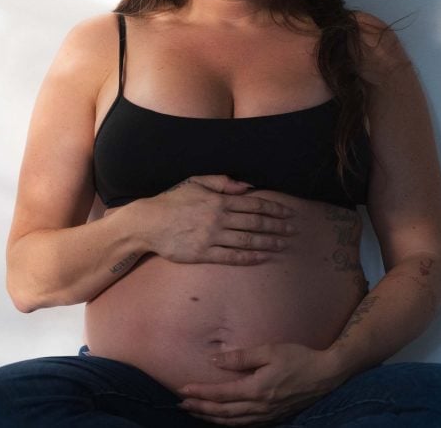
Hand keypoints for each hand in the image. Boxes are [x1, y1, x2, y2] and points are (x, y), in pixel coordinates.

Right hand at [143, 175, 296, 265]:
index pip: (253, 204)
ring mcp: (212, 237)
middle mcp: (219, 218)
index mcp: (219, 199)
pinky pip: (231, 256)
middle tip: (292, 230)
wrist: (148, 222)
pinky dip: (248, 257)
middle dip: (276, 226)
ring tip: (282, 245)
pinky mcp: (203, 254)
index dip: (273, 209)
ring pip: (247, 240)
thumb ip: (222, 182)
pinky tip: (261, 257)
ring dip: (268, 243)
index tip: (287, 213)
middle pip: (255, 223)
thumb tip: (247, 186)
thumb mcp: (196, 182)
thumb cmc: (172, 200)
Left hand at [177, 343, 347, 424]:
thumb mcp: (269, 351)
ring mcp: (268, 415)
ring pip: (234, 422)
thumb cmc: (298, 358)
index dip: (200, 394)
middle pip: (223, 413)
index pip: (221, 394)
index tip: (183, 391)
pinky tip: (225, 420)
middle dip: (201, 409)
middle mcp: (260, 407)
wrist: (326, 374)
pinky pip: (247, 425)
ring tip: (198, 413)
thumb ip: (240, 357)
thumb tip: (215, 360)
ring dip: (213, 419)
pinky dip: (231, 424)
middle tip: (182, 405)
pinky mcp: (275, 417)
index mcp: (256, 390)